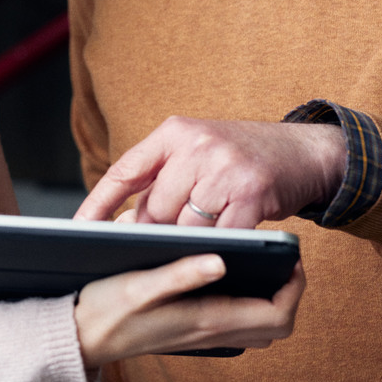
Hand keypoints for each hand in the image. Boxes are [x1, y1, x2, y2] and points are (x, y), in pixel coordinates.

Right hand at [73, 255, 304, 367]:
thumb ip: (180, 274)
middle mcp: (210, 333)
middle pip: (275, 325)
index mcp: (206, 320)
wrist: (78, 337)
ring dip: (270, 298)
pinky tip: (230, 273)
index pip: (276, 316)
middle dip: (288, 292)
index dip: (294, 288)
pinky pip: (237, 323)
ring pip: (258, 326)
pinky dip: (248, 301)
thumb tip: (220, 260)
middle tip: (281, 259)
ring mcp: (202, 336)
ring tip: (262, 263)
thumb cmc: (104, 308)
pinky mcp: (191, 330)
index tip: (291, 258)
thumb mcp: (138, 285)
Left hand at [74, 116, 345, 228]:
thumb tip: (122, 225)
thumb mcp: (198, 153)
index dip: (97, 202)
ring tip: (200, 238)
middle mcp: (198, 145)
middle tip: (164, 242)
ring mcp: (225, 168)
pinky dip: (217, 249)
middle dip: (156, 231)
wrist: (305, 151)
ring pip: (185, 226)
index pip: (125, 170)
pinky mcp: (251, 194)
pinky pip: (220, 237)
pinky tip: (221, 250)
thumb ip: (162, 181)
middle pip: (155, 207)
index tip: (76, 229)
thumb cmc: (242, 158)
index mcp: (176, 131)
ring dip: (189, 241)